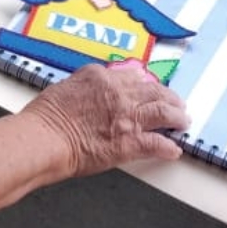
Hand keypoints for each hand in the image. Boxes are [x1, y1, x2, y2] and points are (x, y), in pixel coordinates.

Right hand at [29, 60, 189, 178]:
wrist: (43, 139)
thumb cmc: (45, 118)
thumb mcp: (65, 87)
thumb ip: (84, 86)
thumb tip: (90, 90)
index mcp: (101, 78)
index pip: (132, 77)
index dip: (145, 84)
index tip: (150, 88)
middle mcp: (119, 94)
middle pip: (154, 91)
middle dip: (169, 97)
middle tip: (176, 103)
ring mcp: (127, 118)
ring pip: (163, 112)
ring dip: (176, 117)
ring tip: (183, 122)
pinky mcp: (129, 143)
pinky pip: (157, 144)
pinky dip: (168, 148)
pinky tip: (174, 150)